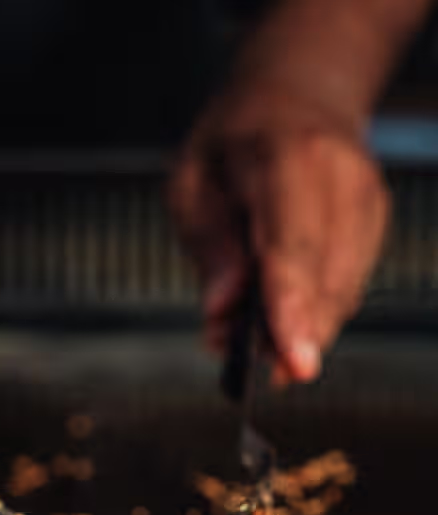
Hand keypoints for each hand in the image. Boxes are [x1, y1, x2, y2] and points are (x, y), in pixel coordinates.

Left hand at [169, 82, 389, 383]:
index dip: (292, 310)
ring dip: (301, 331)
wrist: (299, 93)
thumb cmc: (235, 141)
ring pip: (342, 293)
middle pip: (325, 280)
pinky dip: (316, 314)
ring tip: (258, 344)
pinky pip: (348, 287)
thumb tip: (223, 309)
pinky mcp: (375, 222)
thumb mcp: (192, 181)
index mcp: (285, 157)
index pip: (292, 247)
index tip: (292, 361)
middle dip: (292, 337)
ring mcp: (366, 199)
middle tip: (257, 369)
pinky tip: (284, 320)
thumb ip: (209, 245)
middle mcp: (339, 177)